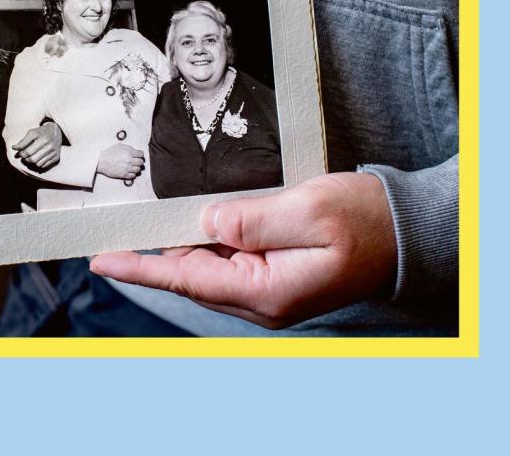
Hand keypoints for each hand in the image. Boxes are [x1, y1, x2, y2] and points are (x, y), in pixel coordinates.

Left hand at [13, 122, 62, 169]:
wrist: (56, 132)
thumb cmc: (41, 132)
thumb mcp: (32, 133)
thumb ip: (23, 141)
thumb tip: (14, 148)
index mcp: (43, 139)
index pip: (28, 152)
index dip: (21, 154)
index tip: (20, 152)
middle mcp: (50, 146)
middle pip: (32, 159)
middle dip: (26, 159)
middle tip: (25, 156)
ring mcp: (54, 152)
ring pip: (38, 164)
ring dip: (32, 162)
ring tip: (31, 156)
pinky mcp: (56, 157)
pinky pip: (44, 165)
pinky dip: (39, 163)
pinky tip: (38, 157)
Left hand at [89, 172, 397, 328]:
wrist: (407, 234)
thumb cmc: (367, 222)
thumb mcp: (310, 211)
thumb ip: (253, 218)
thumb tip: (206, 221)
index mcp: (266, 291)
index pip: (187, 278)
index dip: (141, 267)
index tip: (101, 259)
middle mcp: (261, 298)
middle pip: (190, 273)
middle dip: (156, 249)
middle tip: (118, 227)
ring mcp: (268, 288)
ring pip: (207, 264)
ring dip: (183, 241)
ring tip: (151, 219)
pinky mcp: (274, 273)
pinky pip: (228, 257)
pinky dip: (208, 238)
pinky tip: (197, 218)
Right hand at [96, 144, 144, 180]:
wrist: (100, 161)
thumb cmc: (109, 152)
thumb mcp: (119, 146)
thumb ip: (129, 148)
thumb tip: (136, 151)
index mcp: (129, 152)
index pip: (141, 154)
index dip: (140, 154)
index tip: (139, 155)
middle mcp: (129, 161)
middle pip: (141, 162)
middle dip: (140, 161)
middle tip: (136, 161)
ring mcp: (126, 168)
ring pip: (138, 170)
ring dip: (136, 168)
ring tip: (132, 166)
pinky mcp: (123, 175)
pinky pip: (133, 176)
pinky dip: (132, 174)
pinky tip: (129, 171)